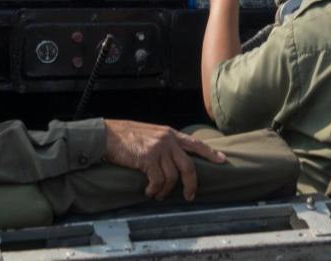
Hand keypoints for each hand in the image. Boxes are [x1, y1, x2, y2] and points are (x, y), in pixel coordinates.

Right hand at [103, 119, 225, 200]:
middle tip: (188, 196)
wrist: (108, 135)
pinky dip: (154, 190)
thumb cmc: (127, 136)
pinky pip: (157, 181)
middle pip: (189, 166)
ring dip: (165, 191)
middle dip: (191, 185)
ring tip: (157, 194)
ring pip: (172, 177)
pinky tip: (148, 191)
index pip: (196, 143)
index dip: (210, 153)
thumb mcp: (151, 135)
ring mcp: (158, 149)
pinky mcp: (148, 158)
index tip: (222, 161)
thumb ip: (164, 144)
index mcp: (170, 134)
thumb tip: (173, 160)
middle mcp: (168, 140)